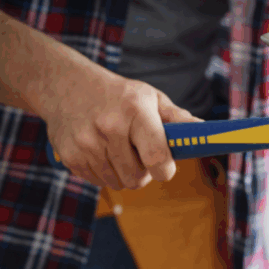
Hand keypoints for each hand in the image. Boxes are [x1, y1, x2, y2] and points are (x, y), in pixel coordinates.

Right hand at [41, 72, 199, 189]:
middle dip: (145, 172)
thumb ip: (177, 118)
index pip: (156, 156)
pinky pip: (98, 182)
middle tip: (141, 155)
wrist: (65, 85)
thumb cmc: (117, 95)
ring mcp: (86, 144)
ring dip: (124, 174)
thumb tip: (204, 132)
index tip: (166, 168)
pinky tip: (102, 151)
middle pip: (138, 178)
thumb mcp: (149, 97)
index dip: (165, 170)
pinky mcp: (70, 157)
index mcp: (135, 111)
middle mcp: (109, 127)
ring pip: (118, 183)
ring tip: (120, 150)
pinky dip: (105, 173)